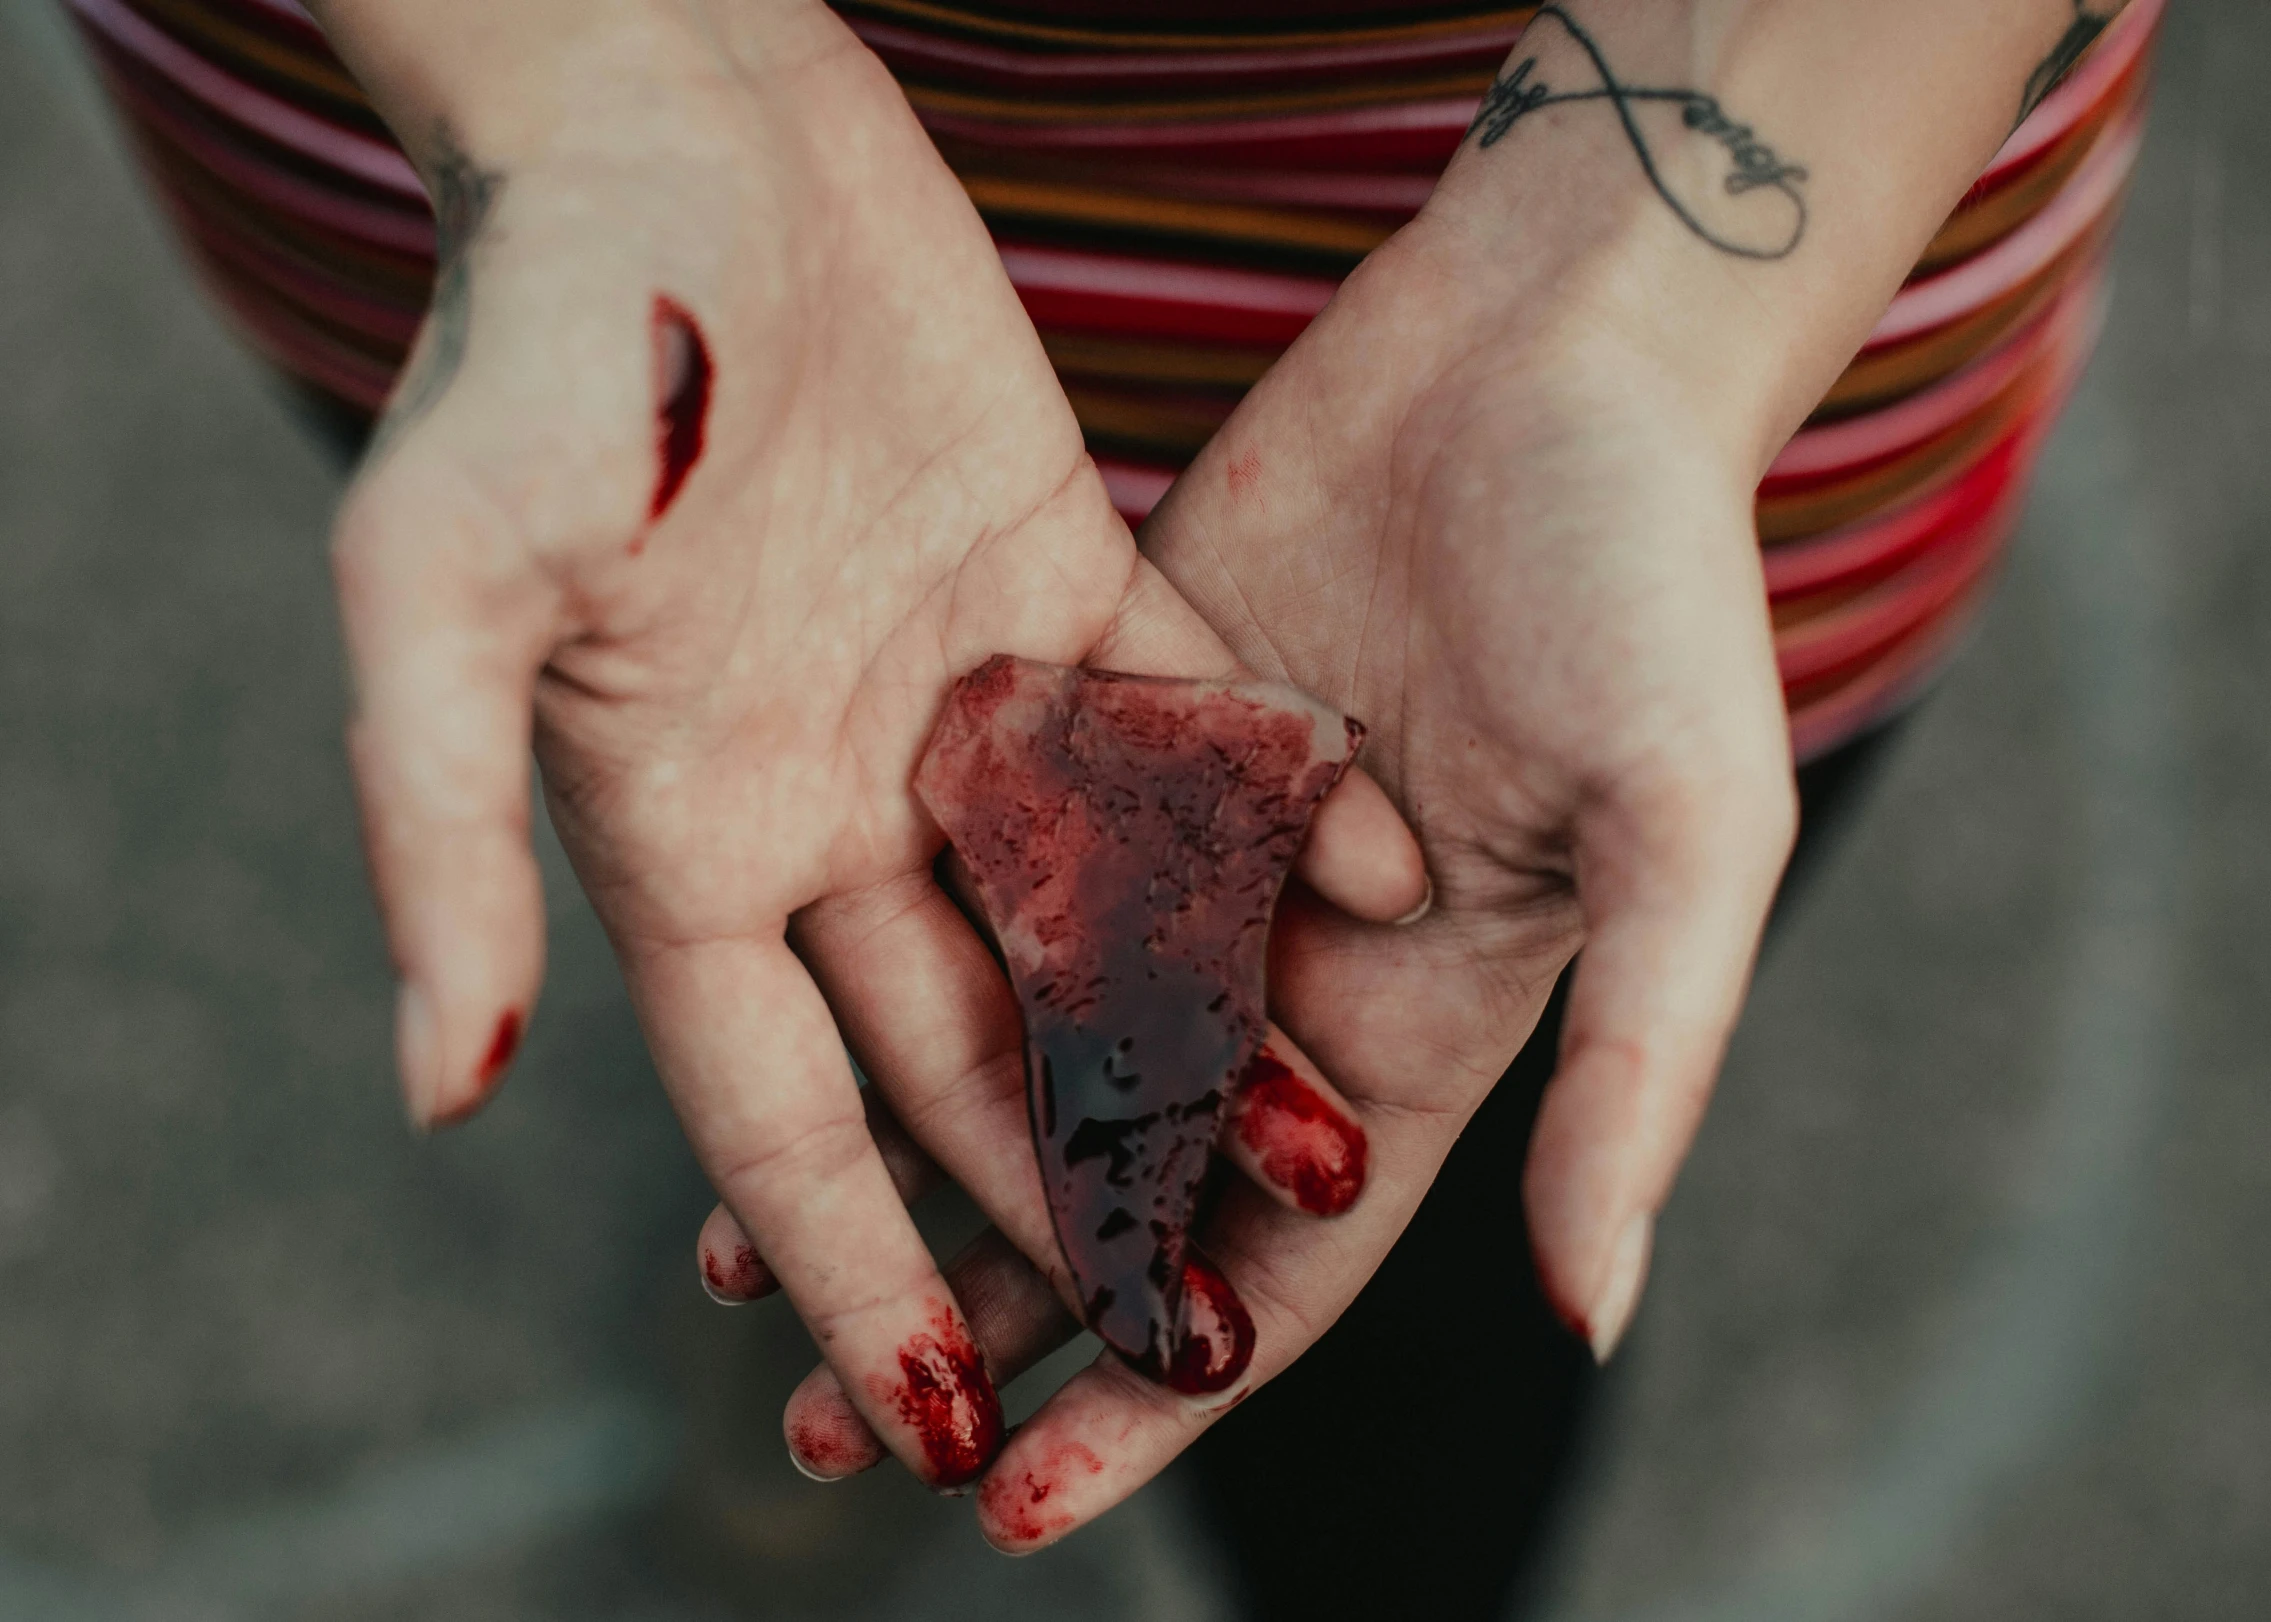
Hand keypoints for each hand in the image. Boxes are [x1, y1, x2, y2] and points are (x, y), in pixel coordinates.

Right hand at [329, 0, 1422, 1492]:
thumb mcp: (447, 582)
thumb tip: (436, 1086)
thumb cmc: (539, 334)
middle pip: (964, 1045)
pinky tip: (1363, 891)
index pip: (777, 1114)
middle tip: (1185, 1334)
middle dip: (1067, 1190)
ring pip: (1092, 909)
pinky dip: (1256, 804)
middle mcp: (831, 796)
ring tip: (1313, 1164)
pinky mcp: (1055, 575)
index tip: (943, 1420)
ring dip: (1194, 1030)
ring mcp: (952, 691)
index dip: (853, 1271)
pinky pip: (1170, 722)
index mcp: (688, 837)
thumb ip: (436, 826)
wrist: (671, 108)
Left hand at [766, 216, 1794, 1540]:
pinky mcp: (1113, 722)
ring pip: (1016, 1042)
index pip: (1267, 1264)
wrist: (1553, 343)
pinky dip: (883, 953)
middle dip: (987, 1313)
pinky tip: (772, 1014)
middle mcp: (1287, 964)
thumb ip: (1636, 1071)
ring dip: (900, 1159)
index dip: (1151, 1396)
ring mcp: (1187, 846)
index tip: (1013, 1507)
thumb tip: (1588, 1317)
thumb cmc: (1654, 584)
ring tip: (740, 1275)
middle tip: (832, 1433)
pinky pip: (980, 869)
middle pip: (1117, 1184)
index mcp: (1419, 1029)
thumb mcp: (1680, 839)